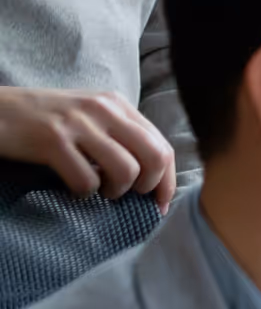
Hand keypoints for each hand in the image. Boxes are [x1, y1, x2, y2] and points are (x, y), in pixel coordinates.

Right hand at [0, 87, 176, 212]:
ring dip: (116, 192)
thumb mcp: (90, 117)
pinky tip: (74, 188)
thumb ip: (121, 136)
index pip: (163, 146)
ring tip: (100, 191)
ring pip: (126, 171)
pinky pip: (87, 180)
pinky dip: (84, 193)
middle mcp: (103, 109)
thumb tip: (154, 176)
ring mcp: (78, 123)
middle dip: (149, 187)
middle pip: (155, 158)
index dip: (167, 182)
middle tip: (128, 196)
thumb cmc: (45, 120)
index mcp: (118, 104)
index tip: (160, 204)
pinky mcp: (52, 140)